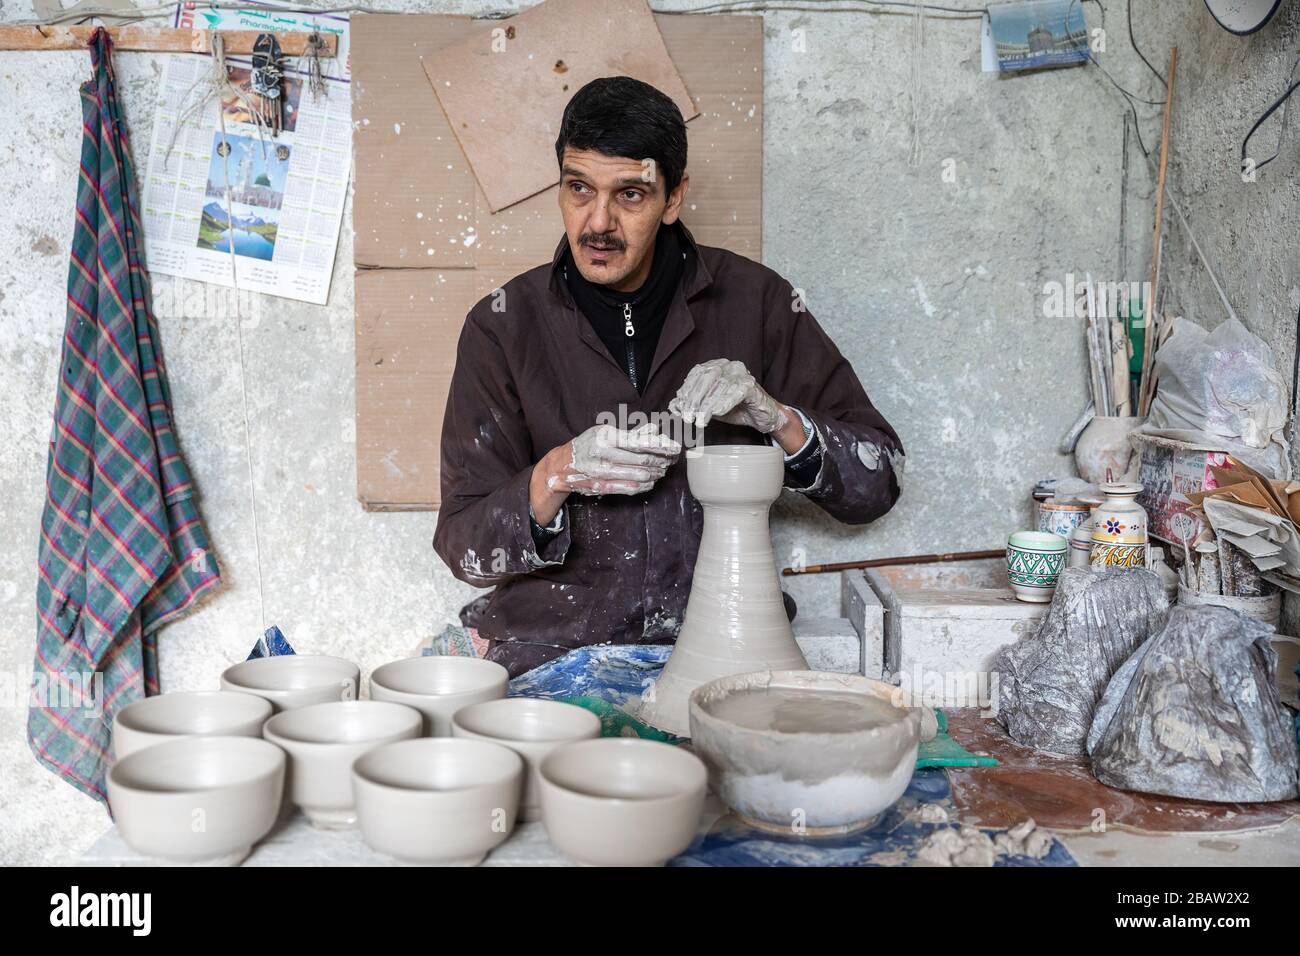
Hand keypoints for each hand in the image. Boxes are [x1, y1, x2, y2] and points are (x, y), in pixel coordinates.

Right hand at [530, 423, 681, 522]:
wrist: (562, 466)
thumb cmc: (587, 445)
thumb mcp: (604, 432)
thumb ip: (630, 433)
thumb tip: (654, 430)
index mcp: (606, 437)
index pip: (640, 442)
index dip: (661, 446)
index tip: (675, 447)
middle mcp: (603, 455)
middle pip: (642, 460)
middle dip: (662, 460)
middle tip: (672, 459)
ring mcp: (602, 473)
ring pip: (639, 475)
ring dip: (656, 473)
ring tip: (663, 469)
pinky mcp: (602, 487)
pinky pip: (630, 488)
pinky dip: (645, 485)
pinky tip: (651, 481)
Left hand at [669, 359, 790, 434]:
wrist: (761, 417)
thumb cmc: (736, 409)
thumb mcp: (708, 409)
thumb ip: (692, 405)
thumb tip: (673, 406)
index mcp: (717, 367)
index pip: (697, 373)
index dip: (686, 389)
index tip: (679, 406)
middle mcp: (729, 366)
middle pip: (707, 377)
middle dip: (695, 398)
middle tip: (688, 417)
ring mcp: (742, 374)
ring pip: (720, 385)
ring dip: (708, 405)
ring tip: (701, 420)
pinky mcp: (752, 385)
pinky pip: (736, 392)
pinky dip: (725, 402)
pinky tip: (717, 413)